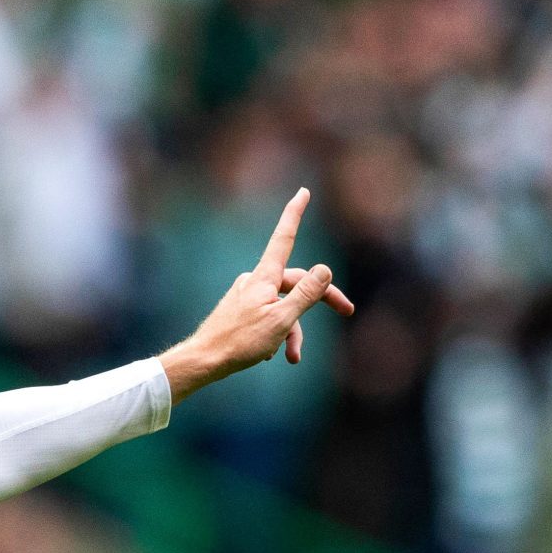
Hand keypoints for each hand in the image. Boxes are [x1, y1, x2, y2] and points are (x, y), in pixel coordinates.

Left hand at [158, 187, 355, 400]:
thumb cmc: (240, 342)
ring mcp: (246, 296)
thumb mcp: (281, 320)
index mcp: (264, 278)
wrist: (203, 361)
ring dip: (292, 331)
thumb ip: (306, 294)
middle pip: (296, 281)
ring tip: (293, 357)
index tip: (303, 191)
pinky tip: (269, 354)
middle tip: (348, 310)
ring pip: (282, 305)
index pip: (284, 238)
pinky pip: (267, 316)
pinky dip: (275, 333)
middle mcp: (255, 281)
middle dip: (321, 299)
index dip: (295, 214)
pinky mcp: (240, 311)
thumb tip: (325, 269)